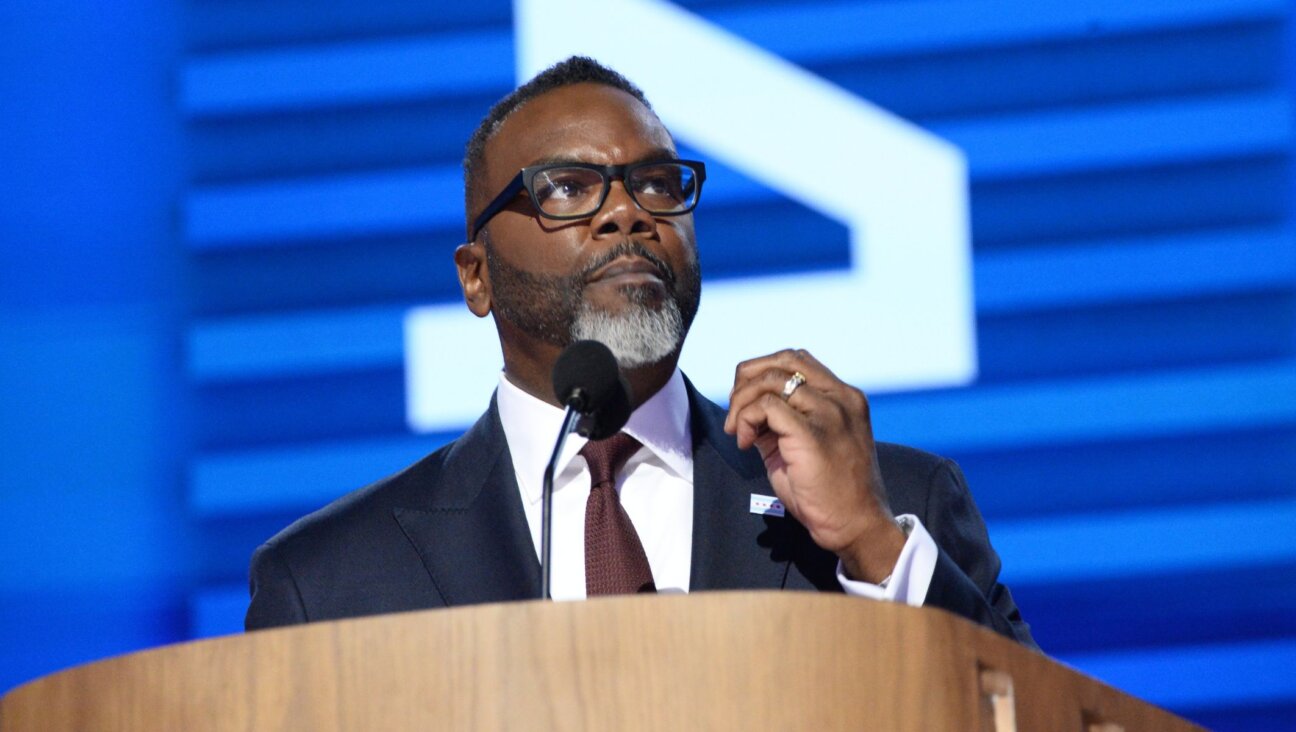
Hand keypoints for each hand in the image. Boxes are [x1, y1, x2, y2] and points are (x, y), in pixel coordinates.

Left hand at [722, 349, 906, 582]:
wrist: (855, 525)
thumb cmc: (830, 491)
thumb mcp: (809, 442)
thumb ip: (784, 418)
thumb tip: (745, 405)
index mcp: (844, 397)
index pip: (798, 360)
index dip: (763, 372)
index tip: (747, 402)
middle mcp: (841, 399)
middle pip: (784, 359)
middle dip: (748, 377)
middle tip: (735, 411)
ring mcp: (830, 414)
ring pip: (772, 381)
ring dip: (742, 402)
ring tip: (739, 432)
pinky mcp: (813, 434)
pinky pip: (767, 406)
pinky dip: (747, 419)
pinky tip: (746, 443)